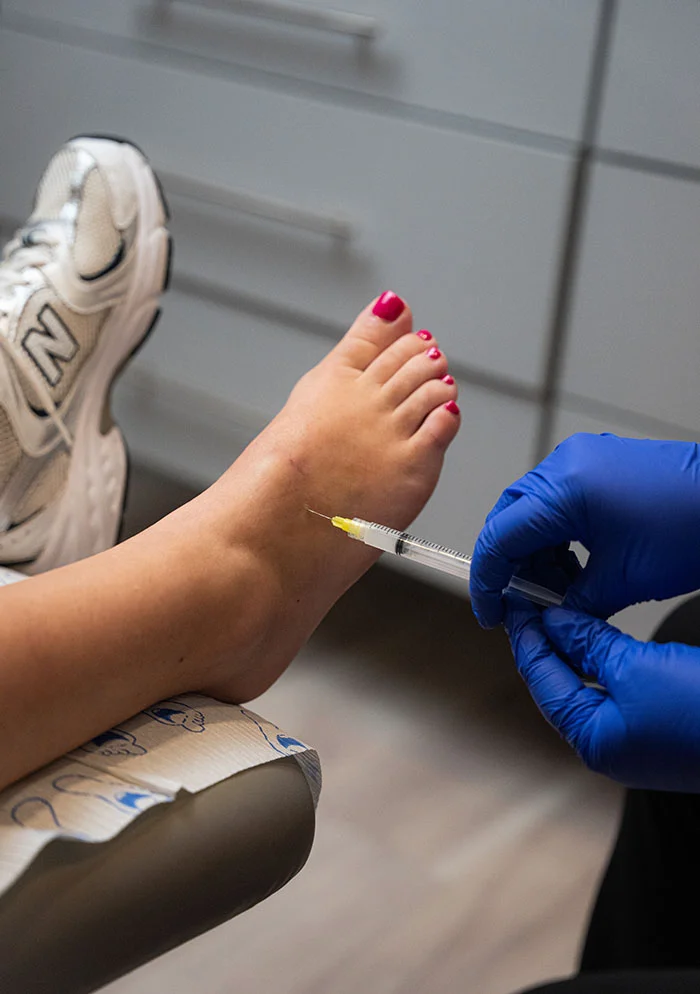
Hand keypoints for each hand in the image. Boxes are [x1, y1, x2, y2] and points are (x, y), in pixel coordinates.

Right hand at [470, 433, 699, 627]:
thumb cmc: (692, 530)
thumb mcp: (621, 581)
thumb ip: (570, 600)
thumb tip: (545, 616)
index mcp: (566, 487)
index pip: (500, 535)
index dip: (489, 580)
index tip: (492, 612)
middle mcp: (567, 464)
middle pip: (509, 519)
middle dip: (509, 566)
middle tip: (519, 605)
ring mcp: (582, 459)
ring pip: (530, 511)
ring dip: (534, 553)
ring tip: (556, 592)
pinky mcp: (598, 464)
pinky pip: (557, 500)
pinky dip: (556, 536)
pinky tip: (573, 568)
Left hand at [507, 601, 699, 791]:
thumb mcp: (637, 667)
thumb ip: (590, 644)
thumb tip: (555, 622)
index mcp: (594, 742)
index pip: (543, 682)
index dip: (528, 639)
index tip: (519, 605)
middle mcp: (609, 748)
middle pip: (561, 688)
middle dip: (547, 645)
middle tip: (535, 604)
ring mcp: (635, 742)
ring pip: (589, 688)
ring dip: (576, 652)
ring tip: (562, 613)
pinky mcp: (659, 730)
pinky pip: (617, 692)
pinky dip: (605, 664)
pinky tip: (599, 638)